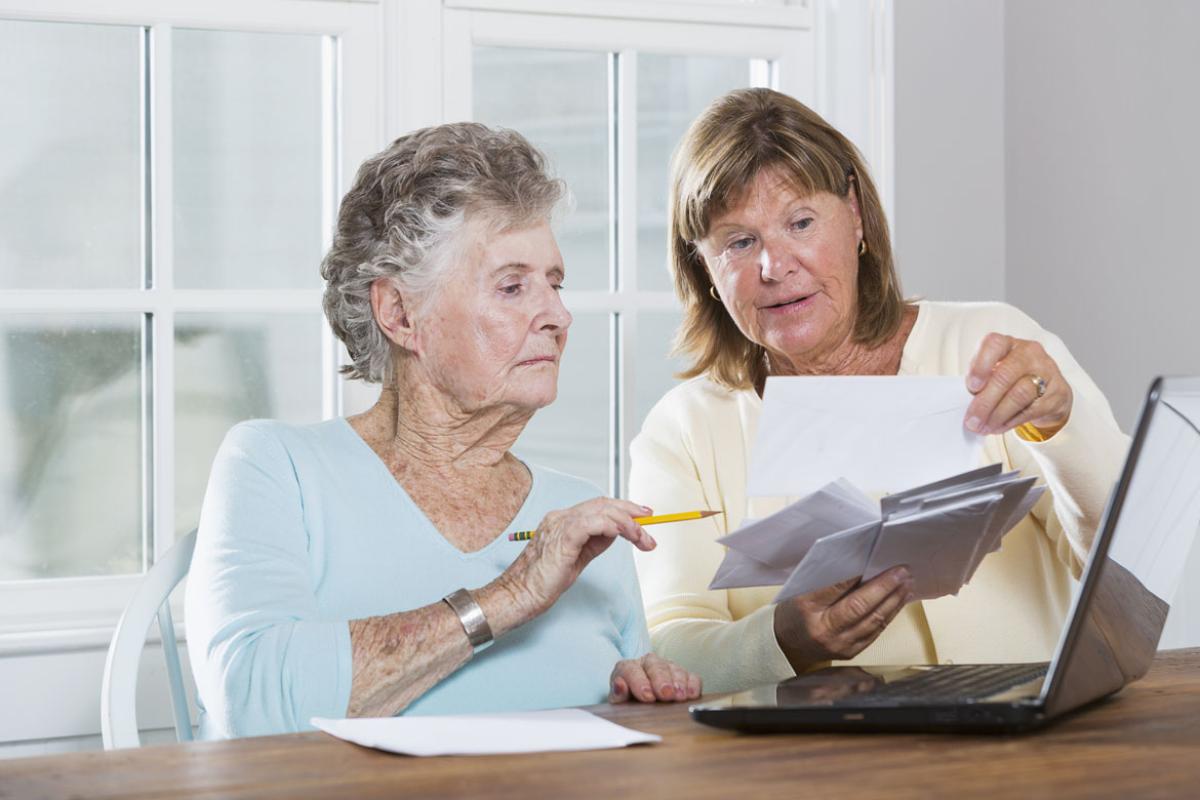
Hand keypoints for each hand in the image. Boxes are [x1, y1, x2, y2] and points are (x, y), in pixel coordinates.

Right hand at [500, 497, 655, 619]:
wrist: (519, 596)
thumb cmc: (543, 583)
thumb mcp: (576, 559)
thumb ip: (594, 542)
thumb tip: (617, 532)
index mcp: (562, 520)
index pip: (599, 506)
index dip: (624, 508)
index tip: (644, 517)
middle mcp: (560, 517)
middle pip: (604, 504)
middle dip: (632, 514)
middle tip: (650, 529)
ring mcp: (559, 524)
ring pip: (602, 511)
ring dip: (629, 523)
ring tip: (642, 539)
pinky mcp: (561, 537)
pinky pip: (593, 523)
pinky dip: (613, 526)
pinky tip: (625, 535)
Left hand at [609, 653, 701, 703]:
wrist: (640, 703)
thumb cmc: (628, 702)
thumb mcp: (619, 702)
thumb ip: (618, 694)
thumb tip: (619, 685)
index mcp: (627, 667)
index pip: (631, 670)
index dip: (639, 682)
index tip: (646, 696)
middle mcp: (648, 663)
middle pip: (655, 666)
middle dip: (661, 680)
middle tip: (666, 694)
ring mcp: (667, 667)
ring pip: (674, 669)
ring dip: (678, 683)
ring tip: (679, 696)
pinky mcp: (684, 675)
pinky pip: (692, 676)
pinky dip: (693, 685)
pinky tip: (691, 695)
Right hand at [772, 567, 912, 669]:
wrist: (787, 645)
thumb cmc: (796, 613)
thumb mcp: (802, 592)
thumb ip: (829, 582)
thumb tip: (861, 567)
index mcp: (807, 609)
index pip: (835, 589)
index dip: (858, 575)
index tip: (875, 560)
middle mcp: (825, 631)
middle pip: (859, 607)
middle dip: (884, 587)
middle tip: (901, 571)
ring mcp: (840, 645)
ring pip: (873, 621)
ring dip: (893, 600)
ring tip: (906, 583)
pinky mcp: (852, 652)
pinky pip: (876, 631)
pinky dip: (889, 614)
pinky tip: (898, 600)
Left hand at [964, 333, 1072, 437]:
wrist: (1050, 389)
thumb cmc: (1013, 378)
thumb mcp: (995, 371)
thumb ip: (982, 381)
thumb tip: (967, 402)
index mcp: (1008, 344)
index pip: (994, 344)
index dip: (980, 365)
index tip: (971, 387)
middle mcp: (1029, 353)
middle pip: (1005, 376)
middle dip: (985, 402)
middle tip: (972, 420)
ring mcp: (1046, 371)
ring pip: (1019, 395)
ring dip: (997, 415)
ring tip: (984, 427)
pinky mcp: (1056, 393)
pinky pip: (1030, 410)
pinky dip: (1011, 421)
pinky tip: (999, 427)